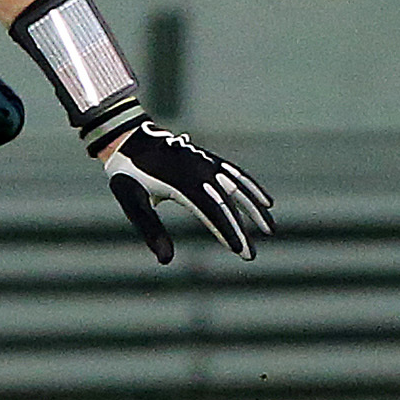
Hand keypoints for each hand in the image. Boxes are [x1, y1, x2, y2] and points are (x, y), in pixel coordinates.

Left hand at [100, 121, 273, 264]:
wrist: (129, 138)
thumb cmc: (129, 175)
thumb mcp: (132, 203)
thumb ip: (151, 230)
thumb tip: (165, 261)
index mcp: (181, 182)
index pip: (210, 211)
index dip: (226, 230)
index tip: (239, 250)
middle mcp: (198, 170)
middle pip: (227, 203)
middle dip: (241, 230)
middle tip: (251, 256)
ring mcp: (205, 162)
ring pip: (237, 186)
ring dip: (255, 208)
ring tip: (271, 229)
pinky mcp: (208, 159)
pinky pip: (235, 173)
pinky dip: (252, 187)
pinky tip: (265, 202)